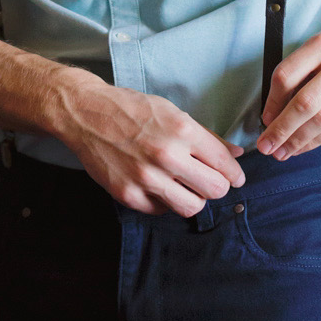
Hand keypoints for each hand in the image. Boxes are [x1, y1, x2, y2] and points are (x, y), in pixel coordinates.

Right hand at [57, 70, 245, 216]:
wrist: (85, 114)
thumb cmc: (131, 109)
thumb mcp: (172, 112)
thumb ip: (205, 136)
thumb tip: (235, 154)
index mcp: (181, 130)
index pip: (225, 164)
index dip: (235, 173)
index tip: (234, 177)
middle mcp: (166, 155)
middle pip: (215, 190)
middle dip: (218, 186)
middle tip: (211, 182)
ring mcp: (146, 178)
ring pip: (192, 207)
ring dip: (193, 198)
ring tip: (186, 187)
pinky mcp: (128, 194)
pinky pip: (162, 210)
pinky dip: (165, 201)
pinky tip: (159, 186)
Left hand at [257, 13, 320, 160]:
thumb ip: (304, 68)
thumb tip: (276, 105)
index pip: (287, 75)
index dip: (271, 101)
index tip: (263, 119)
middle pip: (304, 104)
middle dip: (281, 129)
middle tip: (265, 146)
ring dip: (299, 141)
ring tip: (282, 153)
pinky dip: (320, 140)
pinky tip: (305, 147)